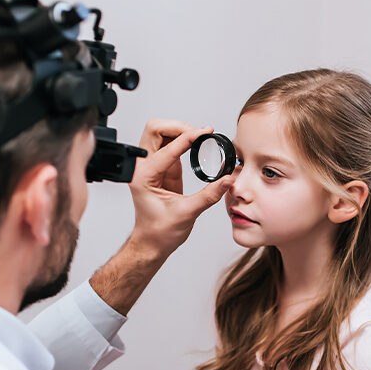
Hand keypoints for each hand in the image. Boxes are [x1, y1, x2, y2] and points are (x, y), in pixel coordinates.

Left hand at [128, 119, 234, 257]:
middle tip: (199, 133)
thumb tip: (227, 180)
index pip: (167, 149)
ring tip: (199, 137)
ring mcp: (151, 166)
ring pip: (160, 133)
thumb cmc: (160, 232)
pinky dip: (183, 140)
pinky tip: (196, 144)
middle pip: (154, 130)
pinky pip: (169, 144)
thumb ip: (209, 195)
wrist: (152, 242)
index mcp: (144, 177)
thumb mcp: (187, 213)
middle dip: (177, 126)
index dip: (188, 137)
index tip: (205, 132)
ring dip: (179, 130)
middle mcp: (143, 168)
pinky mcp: (161, 168)